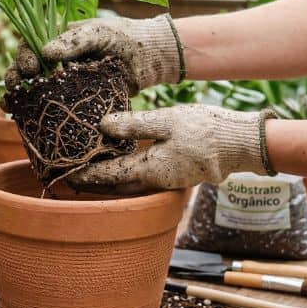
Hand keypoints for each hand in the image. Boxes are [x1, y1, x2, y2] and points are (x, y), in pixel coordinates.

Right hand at [4, 14, 183, 95]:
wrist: (152, 60)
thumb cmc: (125, 38)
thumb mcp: (99, 33)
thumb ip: (74, 41)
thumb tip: (45, 53)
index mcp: (59, 40)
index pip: (30, 46)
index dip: (23, 56)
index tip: (28, 68)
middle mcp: (58, 61)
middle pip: (26, 69)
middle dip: (15, 77)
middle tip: (15, 86)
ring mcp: (65, 82)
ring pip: (33, 89)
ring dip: (18, 97)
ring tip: (10, 106)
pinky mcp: (76, 101)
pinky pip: (52, 106)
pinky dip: (35, 113)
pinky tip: (23, 119)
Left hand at [66, 105, 275, 194]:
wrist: (241, 145)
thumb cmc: (205, 130)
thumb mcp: (166, 121)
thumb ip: (133, 124)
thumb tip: (102, 125)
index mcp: (149, 169)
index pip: (108, 175)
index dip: (85, 174)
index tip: (65, 174)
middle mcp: (155, 182)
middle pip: (115, 186)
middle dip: (93, 184)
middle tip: (70, 178)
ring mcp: (167, 181)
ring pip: (129, 185)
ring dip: (109, 181)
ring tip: (90, 174)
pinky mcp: (176, 176)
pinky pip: (143, 180)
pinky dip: (126, 176)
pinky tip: (122, 165)